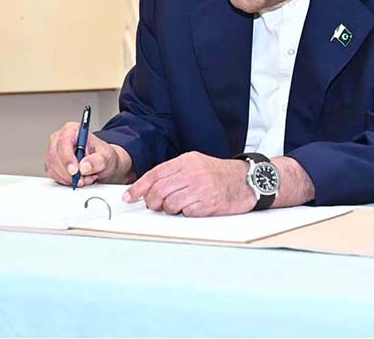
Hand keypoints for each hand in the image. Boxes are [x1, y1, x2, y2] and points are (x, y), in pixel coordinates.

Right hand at [45, 122, 133, 186]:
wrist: (102, 162)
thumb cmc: (103, 155)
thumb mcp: (107, 157)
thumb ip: (98, 161)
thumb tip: (84, 166)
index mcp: (73, 130)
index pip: (64, 142)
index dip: (67, 158)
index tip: (75, 171)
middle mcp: (60, 139)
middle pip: (55, 157)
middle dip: (69, 172)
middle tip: (82, 179)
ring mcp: (54, 152)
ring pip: (53, 168)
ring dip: (69, 178)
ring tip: (85, 177)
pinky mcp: (52, 164)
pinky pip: (54, 176)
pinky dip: (66, 181)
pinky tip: (78, 178)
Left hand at [123, 152, 253, 216]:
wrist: (245, 181)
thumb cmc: (219, 174)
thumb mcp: (196, 164)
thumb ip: (174, 173)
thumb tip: (149, 188)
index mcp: (187, 161)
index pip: (156, 173)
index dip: (139, 187)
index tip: (129, 197)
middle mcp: (192, 173)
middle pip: (159, 190)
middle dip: (152, 201)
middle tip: (156, 205)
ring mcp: (200, 188)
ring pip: (169, 204)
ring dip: (169, 209)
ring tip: (179, 206)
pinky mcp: (207, 204)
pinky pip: (185, 213)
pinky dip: (185, 214)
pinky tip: (193, 208)